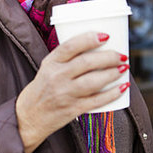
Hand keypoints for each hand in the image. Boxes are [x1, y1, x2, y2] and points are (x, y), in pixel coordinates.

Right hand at [16, 31, 128, 152]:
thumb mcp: (48, 67)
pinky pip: (97, 101)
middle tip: (121, 55)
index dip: (90, 39)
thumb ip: (68, 58)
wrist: (29, 116)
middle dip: (109, 57)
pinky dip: (112, 94)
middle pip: (86, 63)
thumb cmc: (43, 88)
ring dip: (112, 74)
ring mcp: (65, 94)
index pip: (71, 46)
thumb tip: (98, 47)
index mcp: (51, 62)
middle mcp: (57, 77)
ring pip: (93, 82)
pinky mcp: (72, 109)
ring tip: (123, 68)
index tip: (106, 36)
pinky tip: (122, 88)